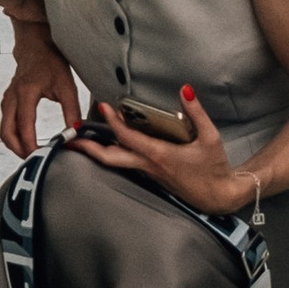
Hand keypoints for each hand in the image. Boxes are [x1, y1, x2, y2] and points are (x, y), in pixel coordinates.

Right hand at [0, 30, 83, 157]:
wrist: (36, 45)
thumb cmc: (51, 62)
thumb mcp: (67, 86)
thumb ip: (71, 111)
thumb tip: (75, 133)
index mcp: (26, 92)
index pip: (25, 125)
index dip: (30, 144)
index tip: (41, 156)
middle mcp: (12, 97)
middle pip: (7, 132)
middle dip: (19, 150)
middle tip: (35, 160)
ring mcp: (7, 99)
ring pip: (4, 129)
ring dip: (15, 144)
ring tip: (32, 154)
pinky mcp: (7, 101)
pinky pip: (6, 123)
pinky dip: (14, 135)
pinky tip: (27, 141)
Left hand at [78, 86, 248, 214]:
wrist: (218, 197)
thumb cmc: (214, 169)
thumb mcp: (211, 137)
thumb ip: (196, 112)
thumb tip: (185, 90)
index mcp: (160, 155)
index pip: (128, 137)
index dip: (113, 121)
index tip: (104, 107)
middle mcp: (149, 166)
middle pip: (109, 158)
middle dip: (88, 148)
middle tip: (69, 138)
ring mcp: (148, 173)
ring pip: (115, 163)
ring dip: (97, 151)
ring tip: (81, 139)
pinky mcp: (151, 176)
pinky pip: (126, 165)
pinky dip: (112, 155)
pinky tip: (109, 145)